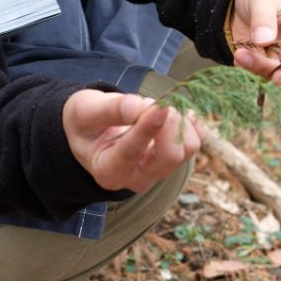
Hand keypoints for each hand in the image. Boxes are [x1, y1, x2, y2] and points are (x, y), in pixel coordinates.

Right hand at [62, 90, 201, 193]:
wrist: (92, 133)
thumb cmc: (85, 123)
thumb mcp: (84, 112)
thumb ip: (108, 110)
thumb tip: (136, 107)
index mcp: (108, 171)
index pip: (132, 152)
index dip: (147, 129)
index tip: (159, 107)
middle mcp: (137, 178)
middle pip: (169, 156)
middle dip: (169, 123)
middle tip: (157, 102)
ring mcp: (159, 171)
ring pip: (186, 148)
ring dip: (178, 121)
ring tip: (158, 107)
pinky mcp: (175, 160)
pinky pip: (196, 141)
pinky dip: (191, 123)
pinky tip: (175, 111)